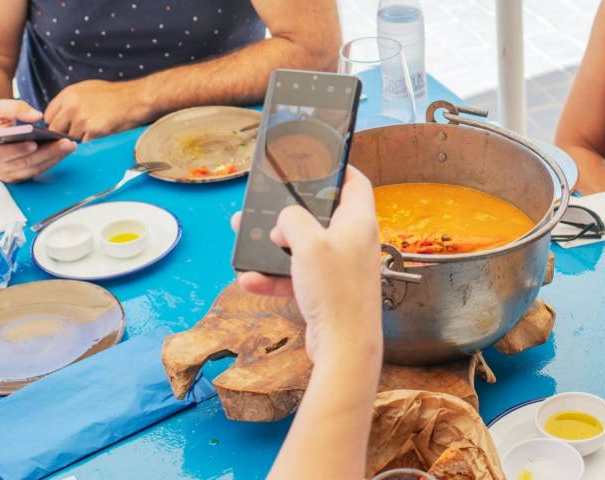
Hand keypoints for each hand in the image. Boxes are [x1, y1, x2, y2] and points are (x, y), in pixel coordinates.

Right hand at [0, 99, 76, 182]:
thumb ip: (15, 108)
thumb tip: (37, 116)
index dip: (16, 150)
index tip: (33, 143)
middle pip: (24, 162)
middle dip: (46, 152)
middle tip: (65, 143)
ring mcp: (8, 174)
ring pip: (34, 168)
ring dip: (54, 157)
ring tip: (70, 146)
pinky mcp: (21, 177)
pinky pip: (39, 170)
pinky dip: (53, 161)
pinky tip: (65, 151)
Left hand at [44, 80, 151, 140]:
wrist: (136, 98)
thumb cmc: (115, 95)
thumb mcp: (87, 89)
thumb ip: (70, 101)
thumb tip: (60, 115)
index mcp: (68, 94)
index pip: (48, 116)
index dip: (56, 123)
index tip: (63, 126)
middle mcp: (71, 106)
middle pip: (55, 129)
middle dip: (64, 134)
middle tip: (77, 133)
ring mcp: (82, 120)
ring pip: (70, 139)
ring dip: (80, 139)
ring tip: (93, 133)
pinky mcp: (94, 131)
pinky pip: (85, 144)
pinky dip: (91, 143)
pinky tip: (100, 135)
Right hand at [231, 166, 382, 363]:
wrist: (343, 347)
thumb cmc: (335, 291)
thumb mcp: (307, 243)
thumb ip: (292, 219)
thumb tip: (284, 221)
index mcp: (358, 221)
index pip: (355, 182)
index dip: (338, 168)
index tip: (318, 162)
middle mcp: (353, 241)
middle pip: (321, 214)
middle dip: (290, 211)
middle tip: (268, 204)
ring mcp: (341, 267)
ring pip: (304, 246)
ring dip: (275, 245)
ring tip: (246, 239)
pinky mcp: (328, 290)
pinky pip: (298, 276)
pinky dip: (276, 276)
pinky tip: (250, 278)